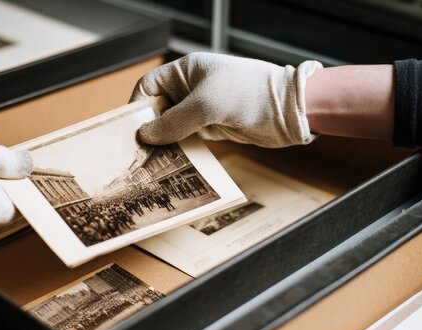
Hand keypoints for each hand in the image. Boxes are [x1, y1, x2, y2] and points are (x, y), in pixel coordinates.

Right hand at [131, 52, 321, 147]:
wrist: (290, 110)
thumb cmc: (252, 94)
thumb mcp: (208, 104)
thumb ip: (174, 121)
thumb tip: (146, 136)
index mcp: (186, 72)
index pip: (149, 87)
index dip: (137, 108)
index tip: (130, 131)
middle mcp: (191, 90)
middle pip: (158, 110)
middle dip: (148, 130)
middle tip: (137, 154)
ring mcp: (202, 110)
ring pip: (172, 128)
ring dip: (164, 144)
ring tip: (151, 164)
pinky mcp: (213, 128)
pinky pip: (188, 140)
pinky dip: (180, 151)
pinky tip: (172, 164)